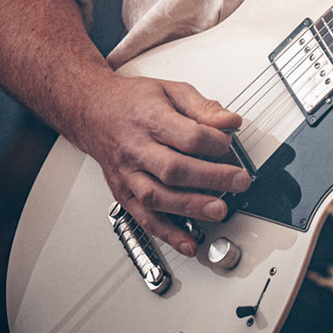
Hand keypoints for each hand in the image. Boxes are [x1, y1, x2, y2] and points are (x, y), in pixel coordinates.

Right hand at [73, 75, 250, 256]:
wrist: (93, 111)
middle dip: (211, 178)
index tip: (229, 145)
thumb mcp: (171, 90)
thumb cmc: (132, 102)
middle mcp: (137, 150)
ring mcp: (128, 175)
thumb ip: (202, 107)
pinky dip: (167, 234)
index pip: (188, 136)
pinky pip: (144, 219)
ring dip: (190, 207)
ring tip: (218, 210)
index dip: (214, 143)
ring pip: (158, 197)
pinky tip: (188, 242)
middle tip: (238, 182)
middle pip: (175, 169)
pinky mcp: (124, 194)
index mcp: (150, 119)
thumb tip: (230, 123)